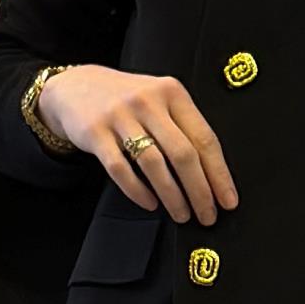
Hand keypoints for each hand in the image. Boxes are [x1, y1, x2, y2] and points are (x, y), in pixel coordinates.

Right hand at [39, 64, 237, 222]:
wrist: (76, 87)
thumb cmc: (127, 100)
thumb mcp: (159, 100)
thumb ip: (183, 126)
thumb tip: (212, 175)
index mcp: (172, 93)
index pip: (204, 138)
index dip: (219, 174)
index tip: (227, 200)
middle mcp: (148, 101)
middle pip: (183, 154)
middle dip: (200, 191)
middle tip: (207, 216)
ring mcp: (120, 116)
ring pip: (154, 164)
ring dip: (172, 196)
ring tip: (181, 214)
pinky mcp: (96, 132)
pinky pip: (120, 169)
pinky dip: (138, 191)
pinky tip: (150, 204)